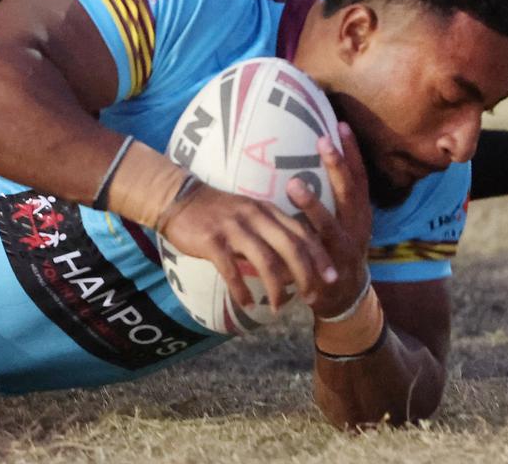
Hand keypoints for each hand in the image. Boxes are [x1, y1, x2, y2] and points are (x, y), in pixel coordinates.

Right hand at [160, 183, 337, 312]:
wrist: (177, 199)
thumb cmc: (214, 211)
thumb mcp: (248, 213)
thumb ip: (269, 232)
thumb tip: (290, 263)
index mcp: (266, 209)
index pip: (302, 232)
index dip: (319, 256)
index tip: (331, 278)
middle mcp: (254, 216)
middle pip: (291, 247)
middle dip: (306, 275)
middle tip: (312, 298)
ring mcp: (233, 228)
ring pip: (266, 261)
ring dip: (277, 288)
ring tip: (279, 308)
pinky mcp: (212, 241)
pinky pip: (231, 270)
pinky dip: (241, 290)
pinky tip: (246, 304)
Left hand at [286, 122, 374, 318]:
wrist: (344, 296)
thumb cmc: (334, 249)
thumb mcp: (339, 221)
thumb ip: (328, 196)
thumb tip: (306, 158)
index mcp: (359, 212)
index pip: (358, 176)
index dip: (352, 152)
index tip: (341, 124)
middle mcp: (358, 227)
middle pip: (350, 193)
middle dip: (337, 166)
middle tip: (322, 141)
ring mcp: (345, 250)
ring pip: (331, 225)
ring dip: (313, 205)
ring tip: (293, 184)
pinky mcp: (330, 271)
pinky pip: (316, 254)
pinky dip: (303, 242)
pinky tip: (286, 231)